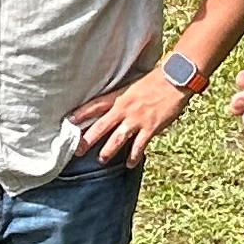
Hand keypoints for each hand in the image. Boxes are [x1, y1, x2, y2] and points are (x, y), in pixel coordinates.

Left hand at [68, 68, 194, 164]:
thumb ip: (121, 97)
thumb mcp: (132, 85)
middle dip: (87, 139)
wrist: (175, 80)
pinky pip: (139, 146)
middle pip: (101, 126)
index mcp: (119, 96)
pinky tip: (129, 164)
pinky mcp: (150, 128)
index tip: (69, 121)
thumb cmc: (155, 81)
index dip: (81, 114)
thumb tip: (113, 107)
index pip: (95, 106)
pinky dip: (133, 156)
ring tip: (101, 160)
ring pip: (117, 139)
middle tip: (77, 151)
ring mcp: (136, 119)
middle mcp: (124, 108)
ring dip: (108, 151)